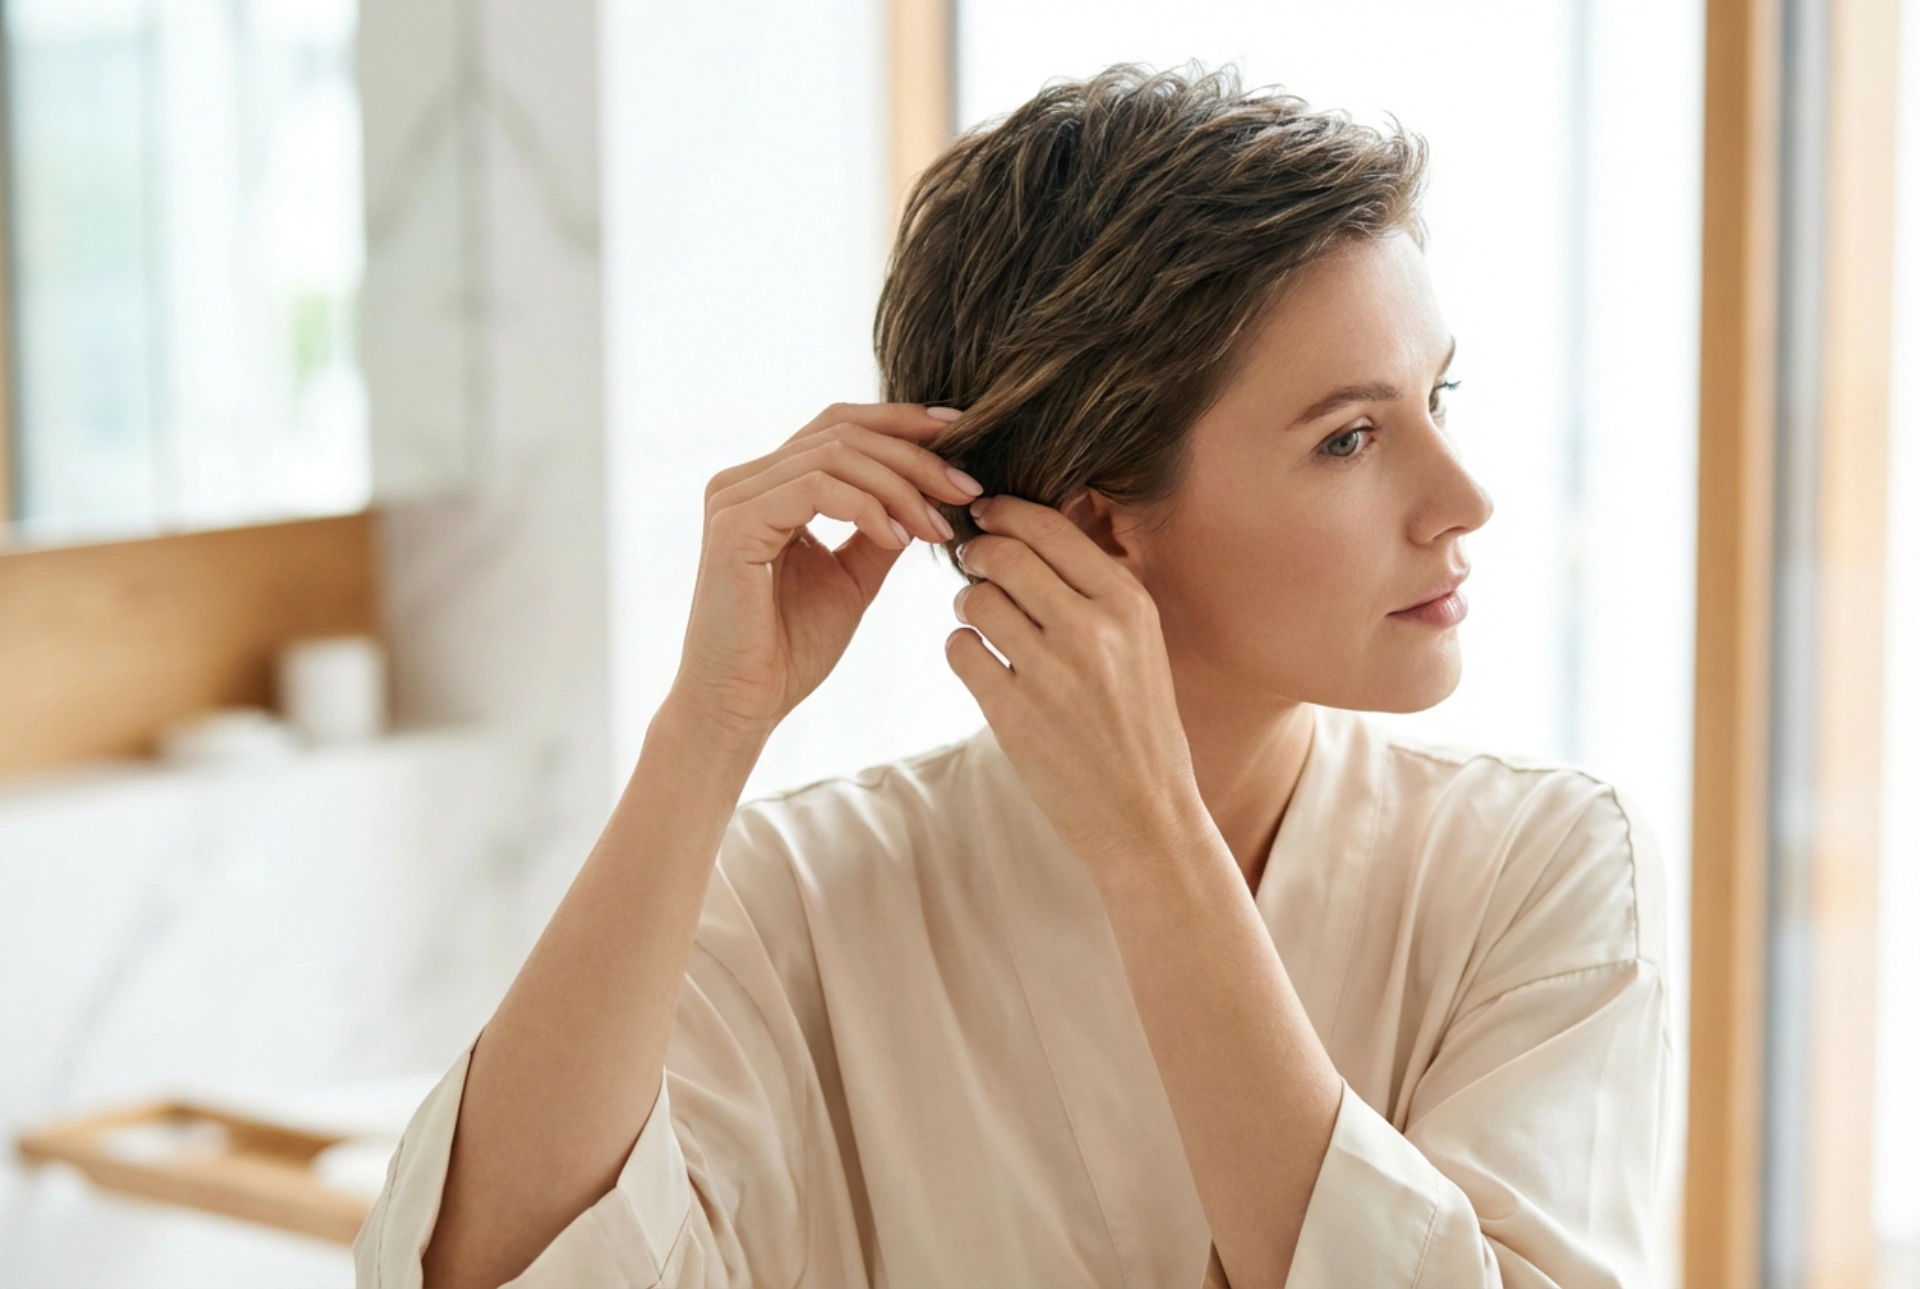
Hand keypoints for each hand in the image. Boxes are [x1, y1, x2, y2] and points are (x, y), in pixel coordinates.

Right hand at [671, 403, 983, 742]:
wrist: (745, 705)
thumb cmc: (790, 650)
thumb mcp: (853, 579)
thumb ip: (882, 530)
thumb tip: (931, 493)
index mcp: (768, 486)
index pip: (839, 426)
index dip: (900, 422)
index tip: (960, 434)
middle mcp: (745, 481)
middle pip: (842, 433)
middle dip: (914, 457)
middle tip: (966, 488)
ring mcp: (734, 498)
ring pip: (835, 456)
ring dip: (900, 487)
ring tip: (936, 527)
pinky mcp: (734, 524)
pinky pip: (815, 489)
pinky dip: (867, 507)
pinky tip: (898, 539)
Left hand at [944, 493, 1204, 867]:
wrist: (1145, 815)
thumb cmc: (1137, 725)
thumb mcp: (1139, 645)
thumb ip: (1094, 589)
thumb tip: (1028, 530)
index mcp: (1128, 604)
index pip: (1050, 527)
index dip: (1006, 512)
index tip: (987, 514)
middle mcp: (1091, 630)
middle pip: (1004, 555)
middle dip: (978, 553)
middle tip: (972, 563)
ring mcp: (1050, 672)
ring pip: (976, 600)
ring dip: (968, 604)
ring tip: (982, 622)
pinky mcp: (1014, 713)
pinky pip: (960, 650)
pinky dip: (962, 649)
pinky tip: (981, 664)